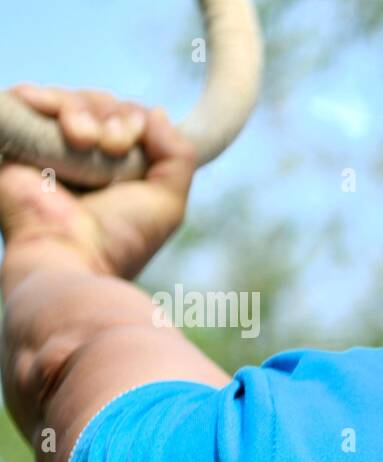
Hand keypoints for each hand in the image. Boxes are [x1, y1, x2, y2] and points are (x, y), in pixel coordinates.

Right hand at [0, 85, 196, 281]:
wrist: (69, 256)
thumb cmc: (119, 238)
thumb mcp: (167, 202)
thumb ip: (178, 155)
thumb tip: (157, 112)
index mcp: (113, 172)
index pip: (123, 119)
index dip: (132, 118)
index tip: (136, 138)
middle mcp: (78, 159)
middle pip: (97, 105)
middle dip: (112, 115)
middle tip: (114, 145)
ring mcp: (44, 150)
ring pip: (66, 101)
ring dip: (82, 110)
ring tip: (86, 141)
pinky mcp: (11, 144)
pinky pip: (23, 100)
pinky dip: (41, 97)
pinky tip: (49, 110)